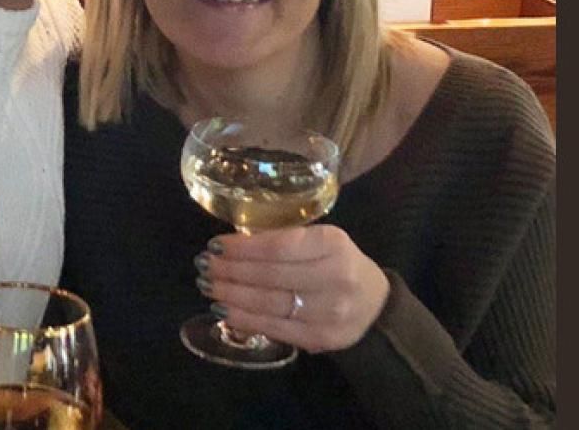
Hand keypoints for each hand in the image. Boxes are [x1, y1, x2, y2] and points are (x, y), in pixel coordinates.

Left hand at [197, 225, 389, 353]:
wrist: (374, 307)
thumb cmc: (337, 264)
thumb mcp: (320, 241)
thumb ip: (285, 241)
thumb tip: (231, 245)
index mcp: (333, 244)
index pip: (278, 246)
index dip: (242, 247)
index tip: (215, 245)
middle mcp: (334, 277)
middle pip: (270, 276)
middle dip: (230, 271)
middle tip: (203, 266)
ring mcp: (329, 311)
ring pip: (269, 304)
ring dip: (231, 295)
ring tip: (208, 286)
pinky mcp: (320, 338)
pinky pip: (274, 328)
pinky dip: (244, 319)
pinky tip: (224, 310)